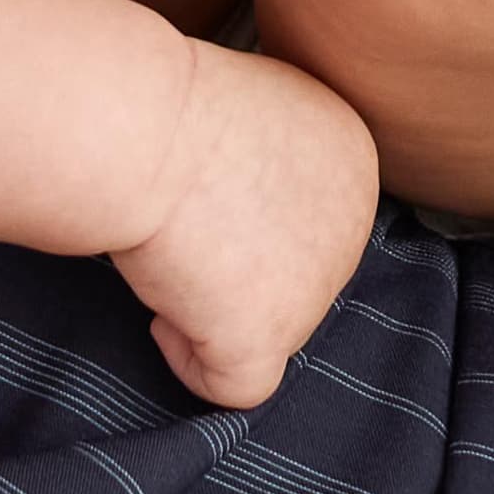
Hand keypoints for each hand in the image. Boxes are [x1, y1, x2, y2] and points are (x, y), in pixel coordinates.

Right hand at [111, 36, 381, 406]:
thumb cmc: (170, 107)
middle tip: (181, 232)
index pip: (306, 221)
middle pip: (291, 278)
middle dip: (234, 270)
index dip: (246, 219)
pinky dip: (190, 360)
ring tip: (169, 257)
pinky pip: (233, 386)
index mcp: (354, 159)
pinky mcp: (269, 337)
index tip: (200, 195)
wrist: (138, 129)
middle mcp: (354, 224)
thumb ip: (277, 159)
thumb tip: (254, 205)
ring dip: (210, 308)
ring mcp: (317, 288)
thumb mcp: (255, 109)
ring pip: (263, 329)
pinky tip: (162, 315)